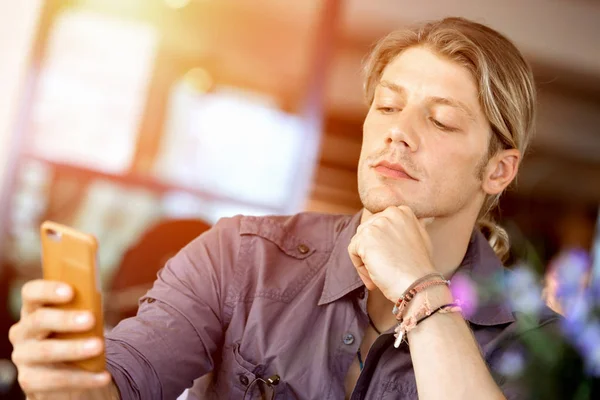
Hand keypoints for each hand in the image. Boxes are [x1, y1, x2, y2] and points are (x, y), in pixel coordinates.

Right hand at [9, 280, 111, 397]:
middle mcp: (22, 332)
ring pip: (45, 351)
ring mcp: (23, 357)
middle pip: (39, 320)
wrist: (64, 371)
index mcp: (33, 309)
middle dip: (65, 319)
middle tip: (90, 319)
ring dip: (74, 349)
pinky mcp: (30, 380)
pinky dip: (83, 378)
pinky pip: (55, 380)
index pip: (31, 293)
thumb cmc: (73, 334)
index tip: (70, 291)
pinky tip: (103, 376)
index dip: (48, 290)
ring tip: (98, 347)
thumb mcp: (76, 319)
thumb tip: (96, 304)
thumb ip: (82, 309)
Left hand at [348, 206, 436, 301]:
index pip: (379, 224)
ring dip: (365, 260)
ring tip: (379, 275)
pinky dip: (360, 267)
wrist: (418, 284)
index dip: (381, 244)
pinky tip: (374, 278)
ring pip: (359, 241)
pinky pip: (353, 251)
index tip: (390, 259)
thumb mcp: (420, 238)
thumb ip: (408, 227)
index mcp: (402, 211)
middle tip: (384, 270)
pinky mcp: (365, 238)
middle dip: (372, 252)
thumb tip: (408, 220)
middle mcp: (390, 213)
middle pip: (367, 231)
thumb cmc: (419, 268)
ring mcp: (377, 224)